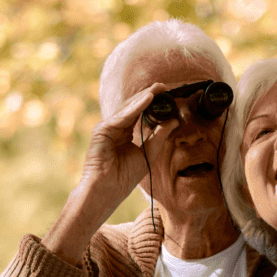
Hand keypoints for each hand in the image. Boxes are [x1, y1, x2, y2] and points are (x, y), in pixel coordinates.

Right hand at [78, 82, 178, 203]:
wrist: (107, 190)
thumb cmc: (124, 177)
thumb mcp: (148, 154)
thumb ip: (159, 137)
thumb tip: (174, 122)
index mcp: (125, 134)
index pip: (140, 114)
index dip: (154, 105)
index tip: (169, 97)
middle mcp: (116, 128)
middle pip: (134, 107)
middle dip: (149, 96)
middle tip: (164, 86)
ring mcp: (108, 128)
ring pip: (128, 108)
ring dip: (144, 97)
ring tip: (158, 89)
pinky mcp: (103, 130)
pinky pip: (123, 115)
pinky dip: (136, 107)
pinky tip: (148, 99)